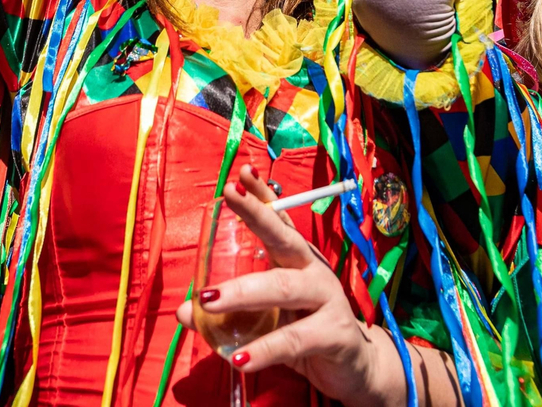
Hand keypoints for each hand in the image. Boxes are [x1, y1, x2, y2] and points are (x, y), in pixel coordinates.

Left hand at [175, 166, 410, 406]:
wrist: (356, 368)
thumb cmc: (306, 332)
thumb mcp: (265, 320)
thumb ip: (228, 313)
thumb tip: (186, 310)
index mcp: (296, 261)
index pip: (278, 222)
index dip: (261, 197)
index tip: (242, 173)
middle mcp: (313, 272)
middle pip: (284, 238)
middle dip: (256, 214)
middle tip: (230, 194)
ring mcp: (328, 300)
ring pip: (283, 288)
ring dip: (243, 293)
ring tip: (209, 300)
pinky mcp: (335, 334)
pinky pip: (294, 339)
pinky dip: (264, 349)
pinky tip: (240, 359)